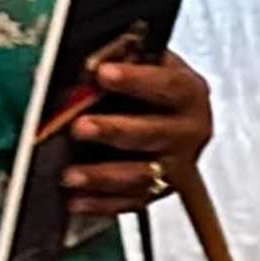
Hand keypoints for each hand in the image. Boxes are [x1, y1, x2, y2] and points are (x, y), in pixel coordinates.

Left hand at [62, 45, 212, 221]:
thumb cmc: (153, 89)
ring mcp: (176, 166)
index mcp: (190, 94)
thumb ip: (126, 58)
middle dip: (114, 130)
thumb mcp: (148, 64)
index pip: (169, 85)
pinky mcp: (158, 192)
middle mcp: (189, 131)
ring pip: (141, 175)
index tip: (103, 73)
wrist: (172, 117)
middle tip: (80, 127)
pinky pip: (130, 203)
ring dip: (102, 176)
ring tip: (69, 175)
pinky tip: (75, 200)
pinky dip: (101, 204)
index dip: (137, 79)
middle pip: (154, 133)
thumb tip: (89, 56)